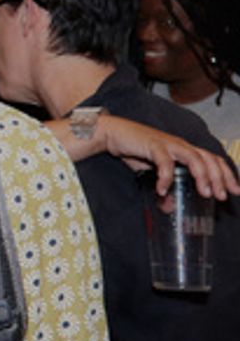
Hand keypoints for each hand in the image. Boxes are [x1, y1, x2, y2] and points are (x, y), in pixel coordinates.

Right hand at [99, 115, 239, 199]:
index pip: (212, 160)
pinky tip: (162, 190)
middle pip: (209, 159)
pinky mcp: (154, 145)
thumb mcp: (151, 173)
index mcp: (184, 150)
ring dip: (203, 176)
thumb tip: (169, 206)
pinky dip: (166, 177)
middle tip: (222, 196)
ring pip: (195, 158)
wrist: (112, 134)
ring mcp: (168, 144)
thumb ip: (162, 188)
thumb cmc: (134, 150)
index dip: (226, 174)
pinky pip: (165, 162)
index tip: (235, 191)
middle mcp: (181, 145)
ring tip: (205, 193)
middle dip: (220, 178)